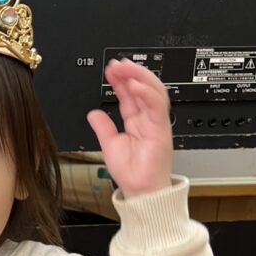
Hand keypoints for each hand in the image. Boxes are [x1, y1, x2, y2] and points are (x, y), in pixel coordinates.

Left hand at [87, 59, 173, 199]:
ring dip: (138, 76)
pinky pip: (157, 105)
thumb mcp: (110, 145)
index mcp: (137, 121)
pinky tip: (134, 85)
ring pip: (153, 90)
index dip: (120, 80)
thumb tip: (94, 113)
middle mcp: (148, 119)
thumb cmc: (132, 174)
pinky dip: (147, 93)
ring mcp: (156, 122)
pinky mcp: (161, 129)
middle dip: (130, 73)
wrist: (141, 191)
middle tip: (116, 64)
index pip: (130, 94)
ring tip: (125, 68)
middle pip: (142, 87)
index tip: (110, 70)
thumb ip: (103, 127)